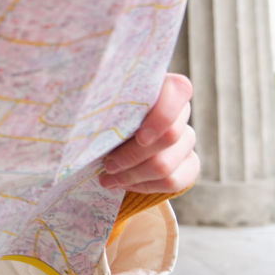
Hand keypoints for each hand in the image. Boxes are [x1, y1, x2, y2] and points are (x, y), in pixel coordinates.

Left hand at [100, 73, 198, 193]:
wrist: (104, 141)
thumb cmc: (98, 116)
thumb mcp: (98, 104)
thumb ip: (100, 98)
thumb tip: (85, 98)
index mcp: (160, 88)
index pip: (179, 91)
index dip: (163, 116)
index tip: (139, 137)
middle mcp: (179, 113)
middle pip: (170, 137)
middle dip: (132, 155)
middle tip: (106, 164)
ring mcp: (186, 140)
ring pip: (167, 165)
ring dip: (132, 175)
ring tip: (107, 177)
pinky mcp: (188, 164)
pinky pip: (175, 182)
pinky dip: (145, 186)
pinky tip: (124, 184)